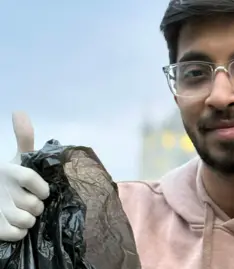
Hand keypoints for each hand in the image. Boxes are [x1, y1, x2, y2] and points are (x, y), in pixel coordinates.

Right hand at [0, 112, 49, 241]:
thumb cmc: (6, 179)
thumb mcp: (17, 158)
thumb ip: (23, 137)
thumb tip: (19, 111)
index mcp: (7, 171)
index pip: (29, 178)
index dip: (41, 188)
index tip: (43, 191)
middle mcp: (0, 189)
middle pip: (33, 204)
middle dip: (37, 206)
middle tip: (30, 203)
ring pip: (27, 221)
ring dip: (30, 220)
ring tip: (22, 214)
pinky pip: (16, 234)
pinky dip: (20, 232)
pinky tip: (15, 226)